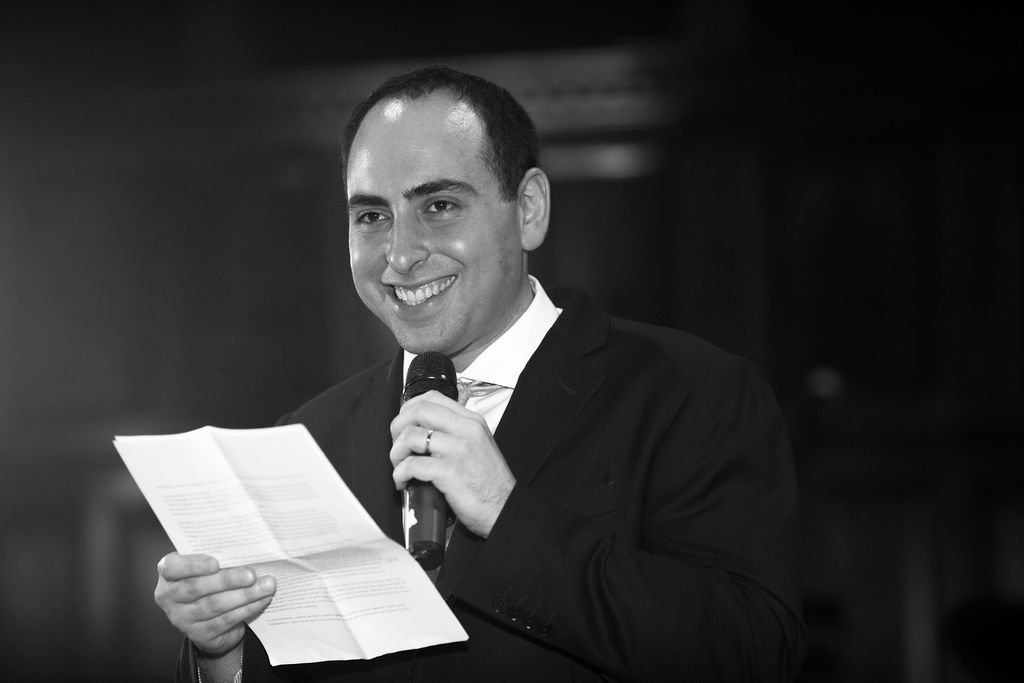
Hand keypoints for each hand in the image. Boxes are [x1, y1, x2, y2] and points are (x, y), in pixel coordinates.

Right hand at [154, 552, 275, 656]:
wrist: (210, 618)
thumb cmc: (210, 581)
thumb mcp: (207, 568)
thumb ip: (219, 558)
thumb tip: (248, 550)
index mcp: (168, 574)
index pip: (172, 567)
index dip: (193, 565)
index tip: (216, 562)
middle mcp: (169, 596)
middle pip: (196, 587)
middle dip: (227, 580)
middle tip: (251, 575)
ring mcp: (182, 618)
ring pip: (213, 605)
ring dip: (244, 595)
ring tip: (266, 586)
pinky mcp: (199, 634)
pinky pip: (225, 620)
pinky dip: (247, 608)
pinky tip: (262, 599)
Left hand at [390, 390, 515, 537]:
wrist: (504, 509)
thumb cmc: (491, 484)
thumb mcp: (480, 445)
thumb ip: (457, 433)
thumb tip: (425, 430)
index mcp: (472, 422)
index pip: (433, 398)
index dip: (409, 408)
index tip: (404, 423)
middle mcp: (466, 431)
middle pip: (418, 411)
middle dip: (398, 426)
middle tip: (398, 443)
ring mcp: (458, 450)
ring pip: (411, 436)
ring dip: (396, 452)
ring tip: (400, 465)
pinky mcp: (449, 472)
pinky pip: (412, 465)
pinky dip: (400, 473)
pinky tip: (403, 481)